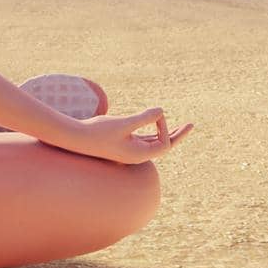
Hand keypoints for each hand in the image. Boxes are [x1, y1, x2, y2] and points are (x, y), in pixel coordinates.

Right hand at [56, 107, 192, 163]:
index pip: (164, 144)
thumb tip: (162, 111)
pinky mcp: (123, 144)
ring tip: (181, 128)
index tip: (155, 114)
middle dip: (177, 134)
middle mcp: (136, 155)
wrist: (76, 138)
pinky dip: (153, 132)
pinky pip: (143, 139)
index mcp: (139, 155)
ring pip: (154, 143)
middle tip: (192, 125)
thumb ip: (143, 118)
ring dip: (166, 133)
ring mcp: (130, 151)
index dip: (164, 127)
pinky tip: (157, 124)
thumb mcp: (123, 123)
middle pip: (163, 146)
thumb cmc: (98, 131)